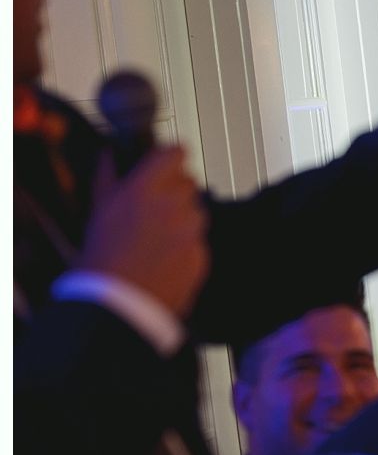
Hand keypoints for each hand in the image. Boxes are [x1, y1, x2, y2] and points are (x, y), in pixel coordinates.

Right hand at [79, 146, 207, 316]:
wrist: (119, 301)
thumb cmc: (103, 256)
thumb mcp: (98, 208)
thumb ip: (107, 175)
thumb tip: (109, 155)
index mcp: (147, 186)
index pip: (176, 153)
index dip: (171, 158)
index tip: (167, 164)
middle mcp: (175, 204)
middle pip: (189, 183)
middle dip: (175, 191)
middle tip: (154, 209)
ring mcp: (192, 230)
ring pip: (197, 212)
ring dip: (183, 219)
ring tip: (156, 238)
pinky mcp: (202, 253)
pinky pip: (199, 240)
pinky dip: (187, 245)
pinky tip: (165, 257)